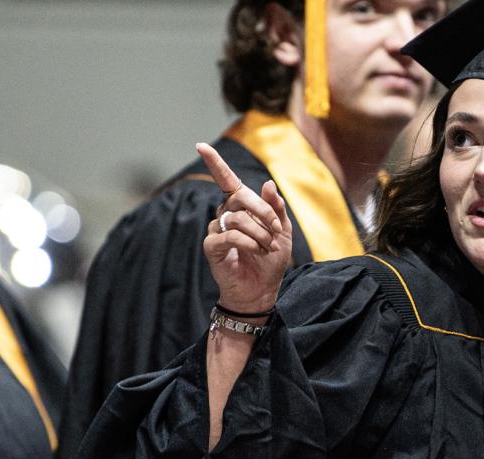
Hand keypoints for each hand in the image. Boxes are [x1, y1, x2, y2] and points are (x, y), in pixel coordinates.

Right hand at [198, 143, 292, 314]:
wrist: (262, 289)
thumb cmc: (271, 260)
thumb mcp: (282, 231)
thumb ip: (276, 208)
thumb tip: (267, 184)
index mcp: (241, 207)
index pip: (227, 181)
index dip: (215, 163)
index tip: (201, 146)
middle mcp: (225, 215)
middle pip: (239, 196)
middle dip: (263, 212)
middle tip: (276, 231)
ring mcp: (216, 230)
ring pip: (238, 218)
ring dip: (260, 234)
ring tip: (268, 248)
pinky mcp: (212, 246)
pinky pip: (231, 235)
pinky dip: (250, 243)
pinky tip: (257, 252)